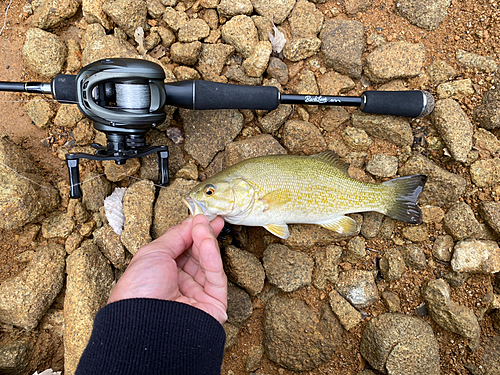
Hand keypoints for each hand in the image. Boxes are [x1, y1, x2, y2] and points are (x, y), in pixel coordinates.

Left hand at [108, 215, 226, 323]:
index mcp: (162, 274)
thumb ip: (177, 235)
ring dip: (207, 243)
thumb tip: (192, 221)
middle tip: (208, 218)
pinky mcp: (213, 305)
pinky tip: (207, 242)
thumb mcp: (153, 252)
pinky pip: (216, 278)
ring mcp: (197, 295)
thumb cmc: (139, 290)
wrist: (144, 324)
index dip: (192, 232)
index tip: (201, 216)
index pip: (182, 249)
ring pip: (208, 264)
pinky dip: (213, 257)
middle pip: (197, 255)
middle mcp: (179, 285)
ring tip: (206, 226)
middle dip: (203, 235)